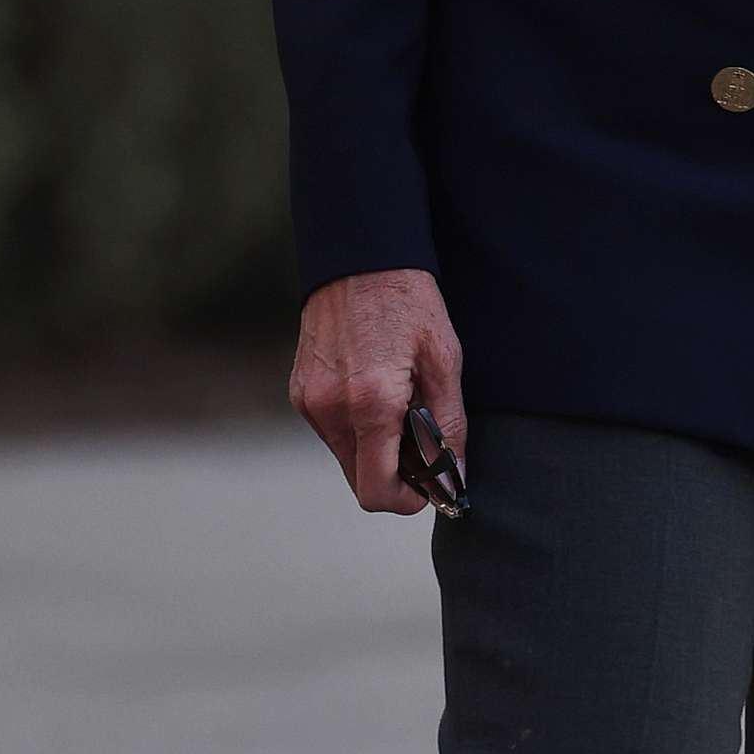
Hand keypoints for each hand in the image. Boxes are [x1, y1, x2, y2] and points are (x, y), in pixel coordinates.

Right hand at [288, 267, 466, 517]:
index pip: (376, 491)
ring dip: (374, 446)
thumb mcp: (445, 359)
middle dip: (393, 471)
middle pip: (359, 478)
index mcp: (369, 403)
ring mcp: (308, 400)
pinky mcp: (300, 390)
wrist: (360, 254)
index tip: (428, 486)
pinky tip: (374, 387)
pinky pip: (330, 430)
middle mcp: (329, 409)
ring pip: (345, 455)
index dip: (407, 499)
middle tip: (420, 436)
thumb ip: (449, 426)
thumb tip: (454, 477)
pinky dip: (355, 424)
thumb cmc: (409, 300)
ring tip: (399, 400)